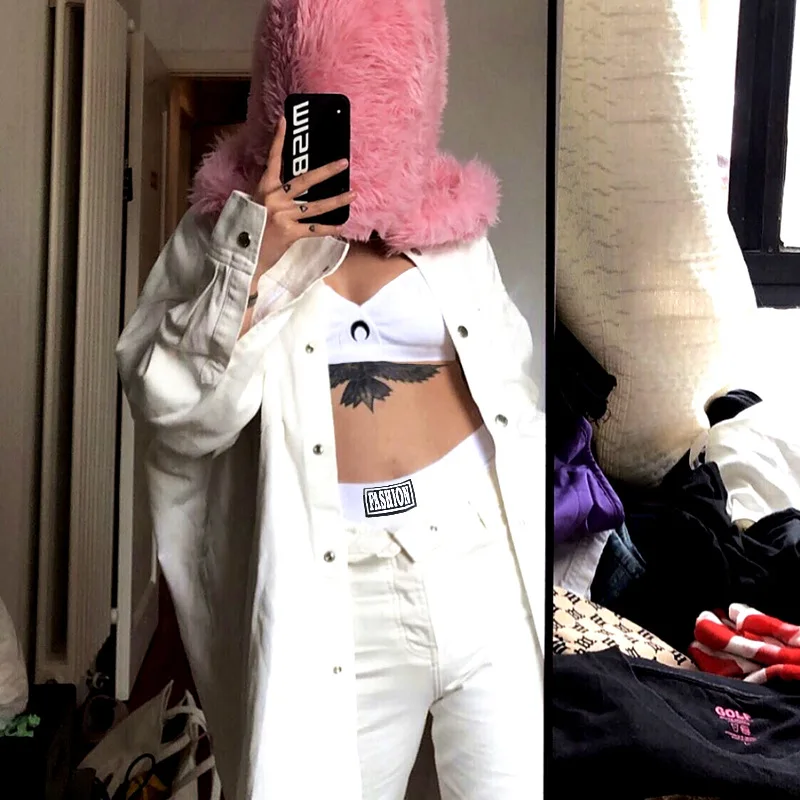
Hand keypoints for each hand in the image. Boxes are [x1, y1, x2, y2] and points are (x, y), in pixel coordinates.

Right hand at [253, 116, 353, 273]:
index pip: (273, 160)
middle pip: (305, 180)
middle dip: (326, 171)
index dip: (279, 140)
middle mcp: (274, 199)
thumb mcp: (249, 207)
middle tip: (343, 162)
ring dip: (336, 200)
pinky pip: (314, 229)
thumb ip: (265, 197)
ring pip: (316, 206)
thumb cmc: (242, 232)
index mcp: (262, 189)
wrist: (238, 256)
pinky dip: (328, 229)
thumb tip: (278, 192)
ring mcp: (283, 215)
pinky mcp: (290, 233)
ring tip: (352, 194)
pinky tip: (341, 226)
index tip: (285, 120)